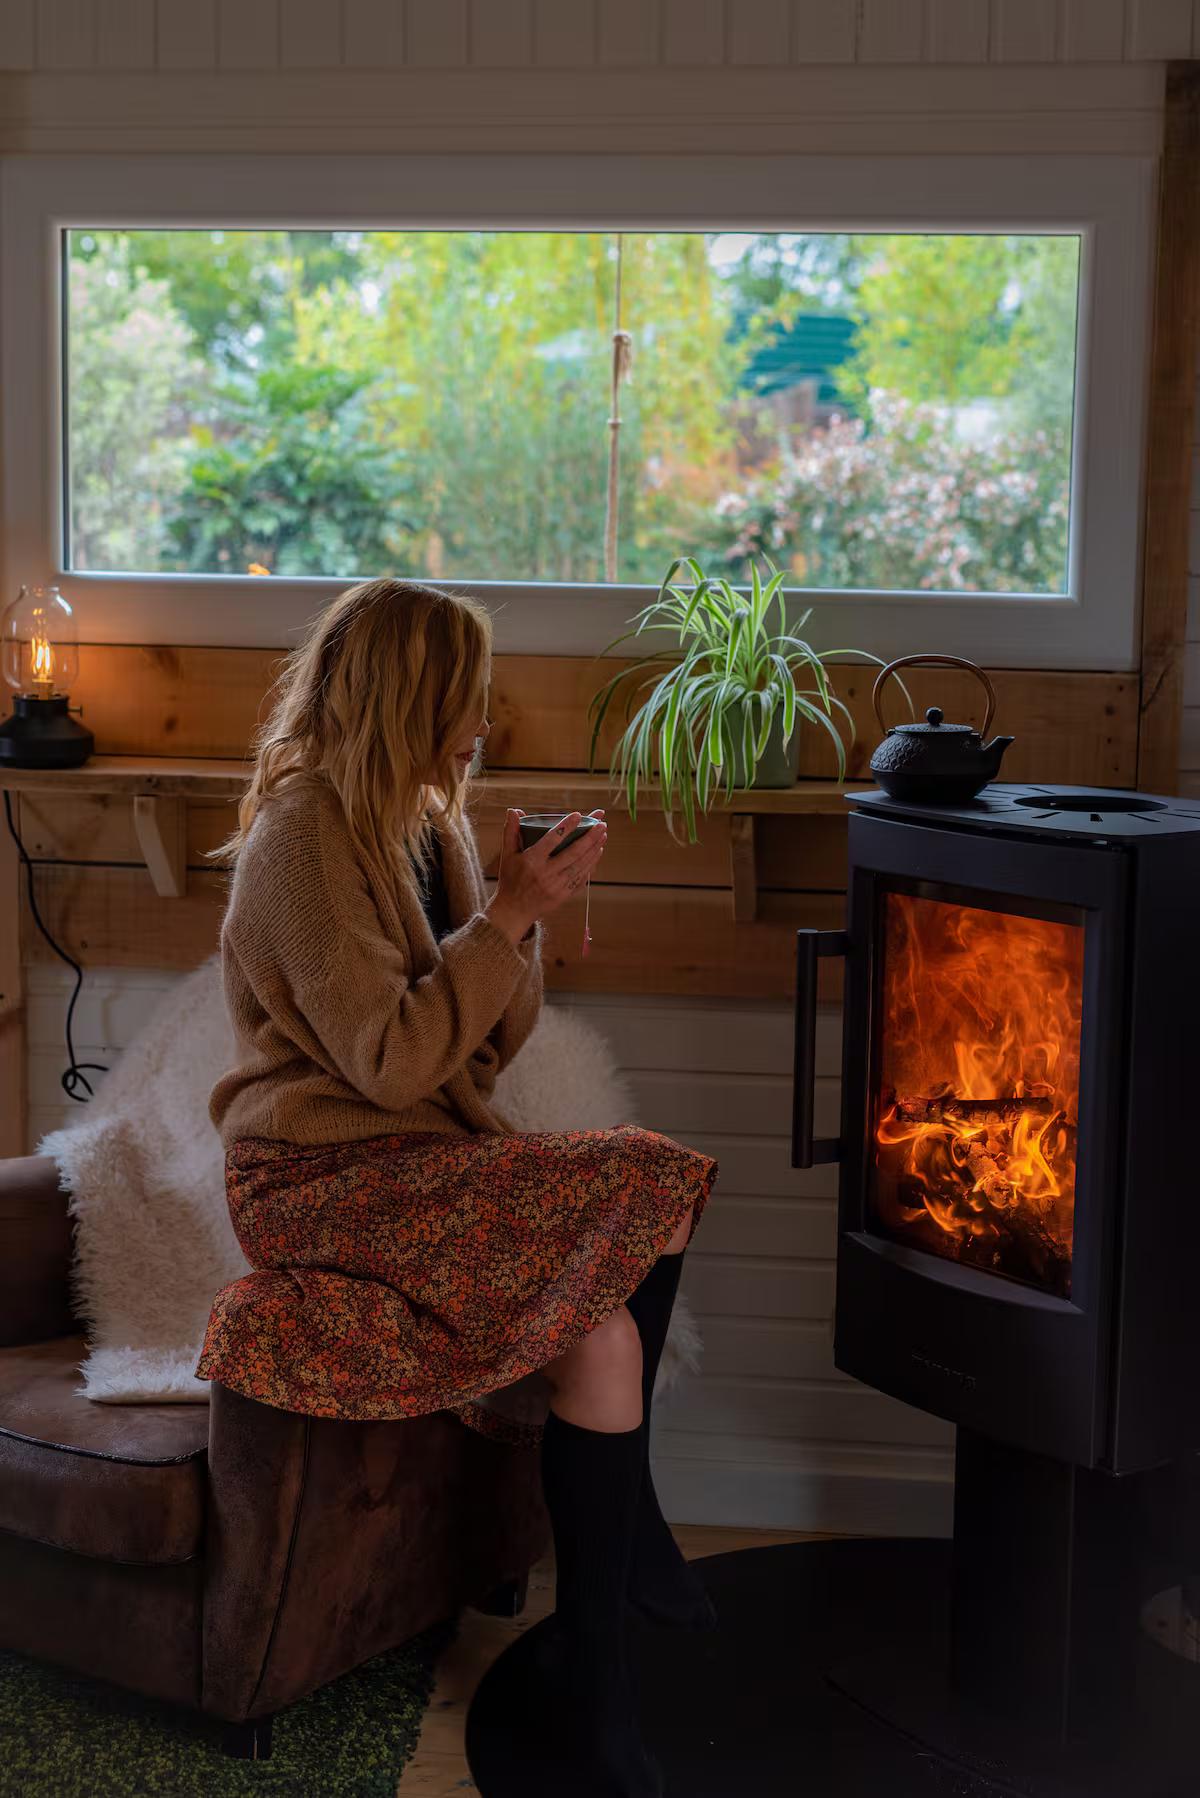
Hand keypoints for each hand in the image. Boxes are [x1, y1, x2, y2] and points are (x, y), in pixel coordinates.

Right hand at [487, 808, 607, 944]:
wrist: (514, 910)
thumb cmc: (510, 878)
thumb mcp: (507, 855)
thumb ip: (511, 831)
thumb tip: (512, 810)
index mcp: (532, 861)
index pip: (552, 839)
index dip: (566, 826)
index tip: (578, 815)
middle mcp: (546, 873)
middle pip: (573, 852)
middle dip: (590, 837)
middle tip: (601, 824)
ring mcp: (557, 886)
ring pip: (581, 865)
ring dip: (594, 850)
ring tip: (603, 835)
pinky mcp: (564, 895)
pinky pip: (581, 879)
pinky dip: (591, 865)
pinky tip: (597, 854)